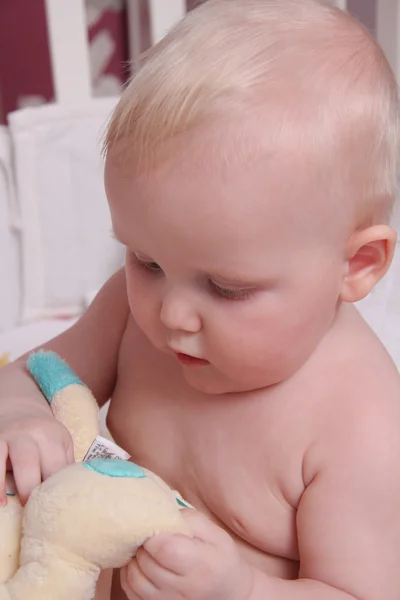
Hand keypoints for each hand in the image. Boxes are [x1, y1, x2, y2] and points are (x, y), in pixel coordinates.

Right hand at [0, 399, 73, 504]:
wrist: (20, 411)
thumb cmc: (43, 437)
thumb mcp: (59, 445)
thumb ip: (64, 466)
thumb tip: (75, 495)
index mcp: (56, 436)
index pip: (60, 466)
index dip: (59, 490)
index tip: (60, 508)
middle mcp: (35, 433)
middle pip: (41, 463)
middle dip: (40, 490)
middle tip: (40, 511)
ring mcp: (13, 436)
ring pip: (21, 462)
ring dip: (23, 487)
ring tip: (24, 508)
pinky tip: (1, 501)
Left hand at [121, 509, 252, 599]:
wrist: (228, 592)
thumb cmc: (220, 558)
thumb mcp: (214, 533)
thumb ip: (188, 519)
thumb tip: (161, 513)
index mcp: (200, 564)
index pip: (163, 548)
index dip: (153, 534)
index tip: (156, 527)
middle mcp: (183, 589)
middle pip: (146, 562)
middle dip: (142, 544)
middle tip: (150, 536)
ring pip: (134, 578)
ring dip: (134, 559)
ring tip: (146, 550)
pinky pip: (131, 592)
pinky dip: (130, 575)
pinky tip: (141, 565)